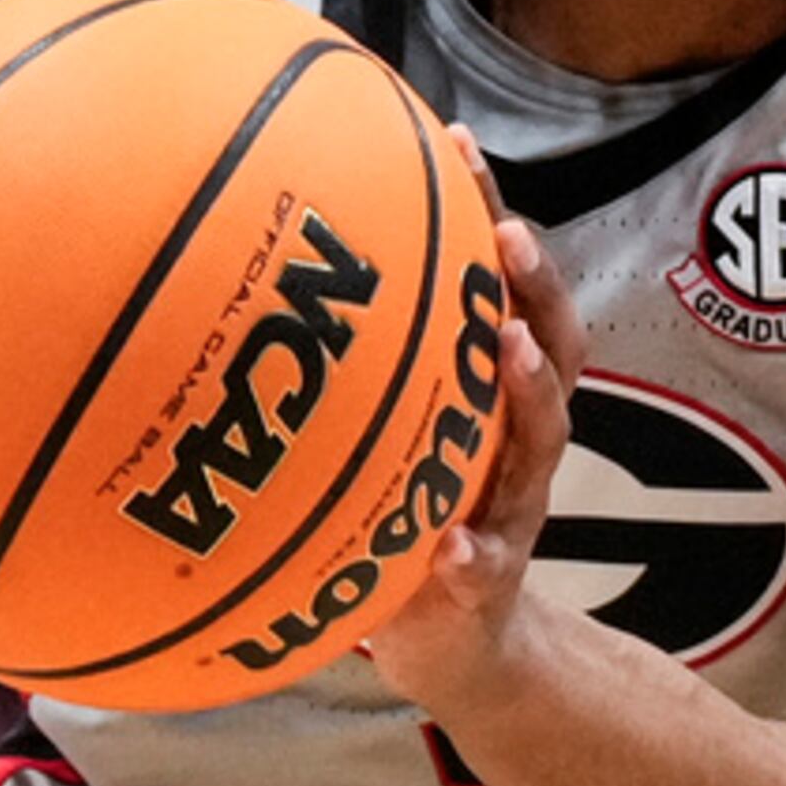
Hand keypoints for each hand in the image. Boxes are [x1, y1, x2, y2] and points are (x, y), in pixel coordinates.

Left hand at [367, 129, 590, 716]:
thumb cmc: (402, 520)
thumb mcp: (378, 437)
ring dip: (528, 390)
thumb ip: (345, 372)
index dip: (488, 211)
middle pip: (549, 343)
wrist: (454, 645)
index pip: (501, 284)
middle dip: (533, 285)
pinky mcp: (491, 580)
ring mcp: (515, 504)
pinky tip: (450, 547)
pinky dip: (472, 554)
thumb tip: (236, 280)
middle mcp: (519, 435)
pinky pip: (487, 564)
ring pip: (542, 437)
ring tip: (503, 347)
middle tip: (507, 234)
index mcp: (491, 391)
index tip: (453, 140)